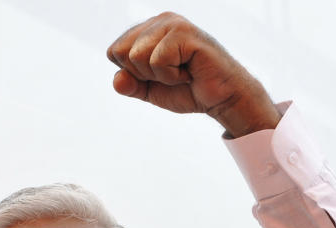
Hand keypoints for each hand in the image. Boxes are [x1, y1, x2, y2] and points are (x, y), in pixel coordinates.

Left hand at [107, 12, 280, 136]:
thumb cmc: (188, 90)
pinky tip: (190, 71)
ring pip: (136, 56)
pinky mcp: (184, 33)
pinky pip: (157, 61)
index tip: (158, 76)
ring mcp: (172, 23)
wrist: (221, 98)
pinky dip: (171, 76)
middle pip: (122, 53)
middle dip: (143, 74)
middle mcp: (159, 20)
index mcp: (148, 29)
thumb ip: (130, 85)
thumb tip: (117, 79)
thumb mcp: (150, 90)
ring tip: (182, 71)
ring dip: (159, 75)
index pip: (114, 52)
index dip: (132, 74)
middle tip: (171, 74)